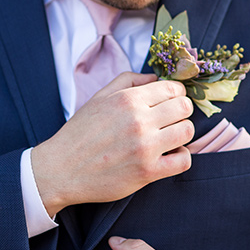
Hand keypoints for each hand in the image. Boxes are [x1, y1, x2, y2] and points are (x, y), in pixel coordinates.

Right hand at [31, 73, 193, 215]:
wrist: (61, 169)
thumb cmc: (80, 133)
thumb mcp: (99, 97)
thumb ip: (128, 80)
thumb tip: (154, 78)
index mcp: (128, 99)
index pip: (173, 89)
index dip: (176, 94)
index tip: (170, 102)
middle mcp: (139, 120)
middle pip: (184, 108)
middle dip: (181, 112)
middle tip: (170, 120)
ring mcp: (145, 147)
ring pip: (187, 131)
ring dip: (182, 133)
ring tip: (169, 137)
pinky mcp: (147, 172)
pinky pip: (184, 160)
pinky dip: (181, 156)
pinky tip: (169, 155)